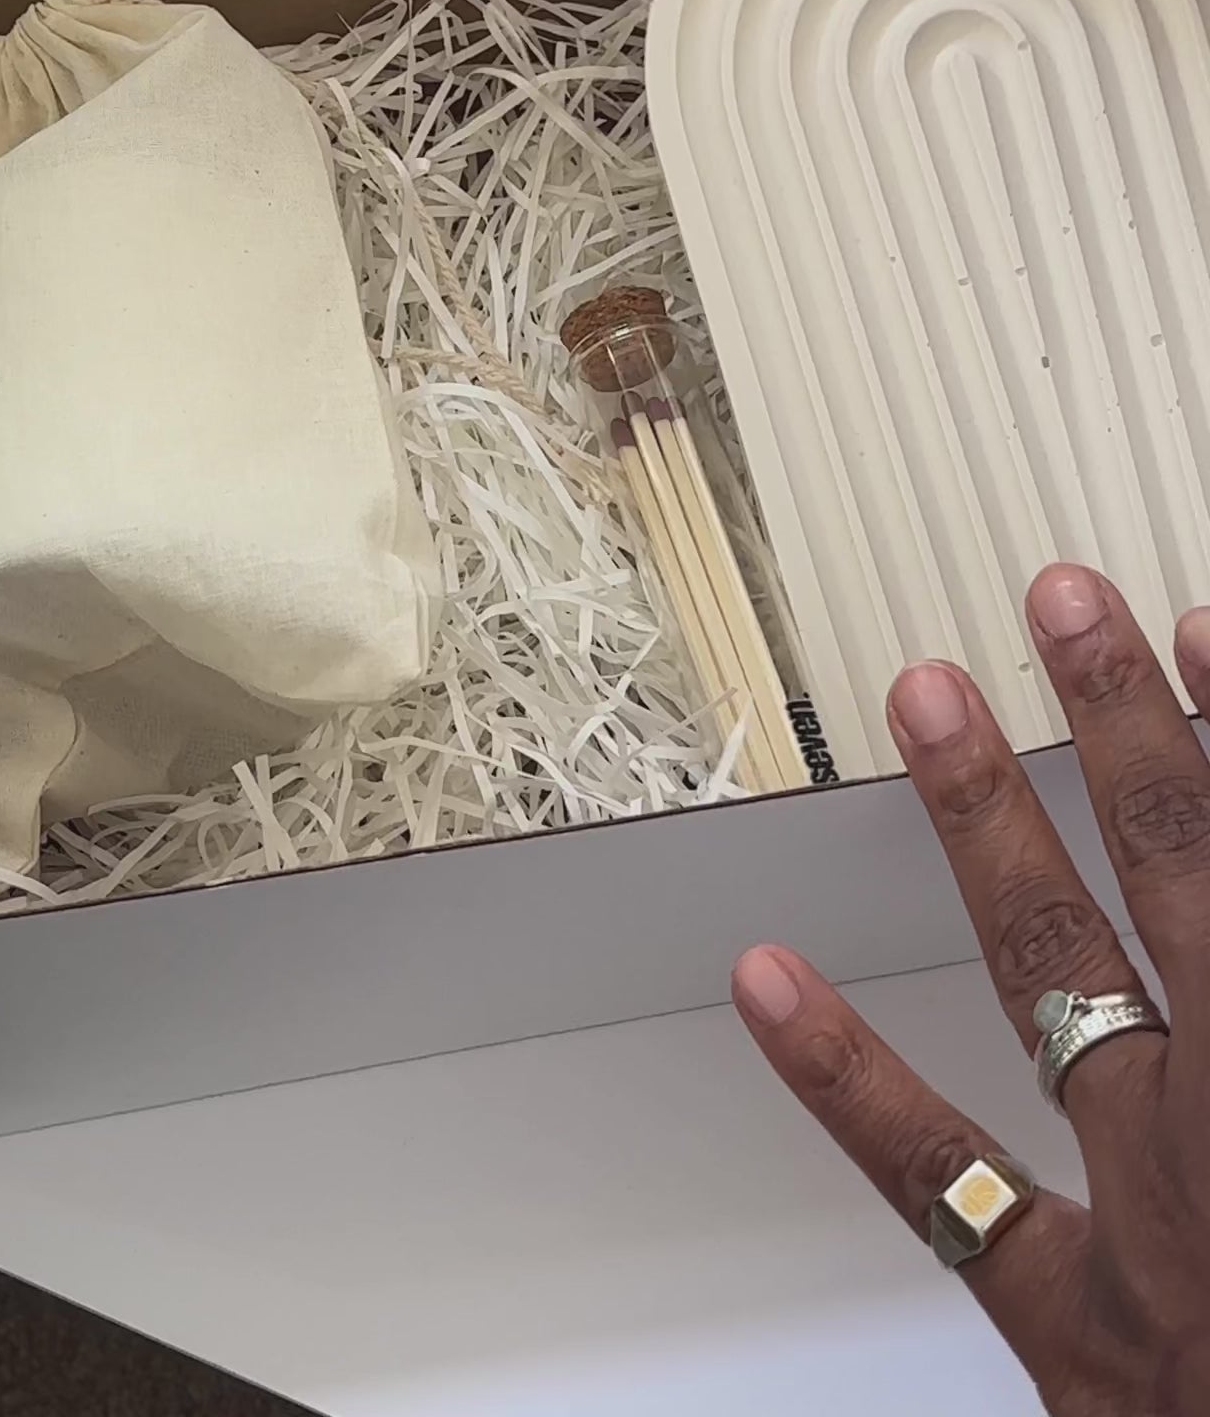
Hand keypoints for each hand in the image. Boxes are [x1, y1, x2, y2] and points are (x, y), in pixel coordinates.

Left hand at [733, 566, 1209, 1412]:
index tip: (1207, 627)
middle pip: (1192, 878)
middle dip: (1131, 727)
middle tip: (1067, 604)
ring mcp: (1153, 1217)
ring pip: (1058, 976)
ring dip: (991, 824)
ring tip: (929, 700)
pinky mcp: (1077, 1326)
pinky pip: (939, 1188)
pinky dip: (846, 1080)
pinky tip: (765, 985)